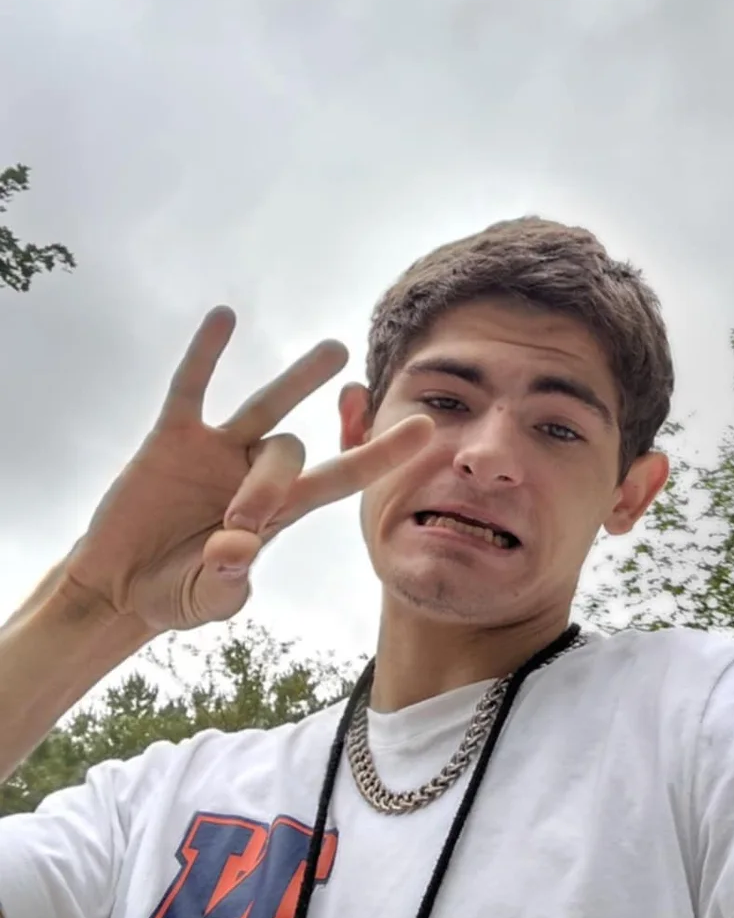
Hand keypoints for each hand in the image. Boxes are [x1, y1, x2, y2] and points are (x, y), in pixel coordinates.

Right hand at [61, 308, 431, 632]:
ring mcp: (218, 451)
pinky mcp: (173, 438)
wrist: (122, 582)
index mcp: (280, 514)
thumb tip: (236, 549)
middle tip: (235, 524)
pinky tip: (224, 316)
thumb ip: (224, 582)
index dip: (381, 455)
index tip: (426, 430)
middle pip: (290, 456)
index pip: (341, 478)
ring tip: (336, 353)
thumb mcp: (204, 600)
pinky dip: (207, 354)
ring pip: (266, 408)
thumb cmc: (175, 595)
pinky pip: (193, 388)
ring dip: (300, 380)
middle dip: (266, 487)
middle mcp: (257, 473)